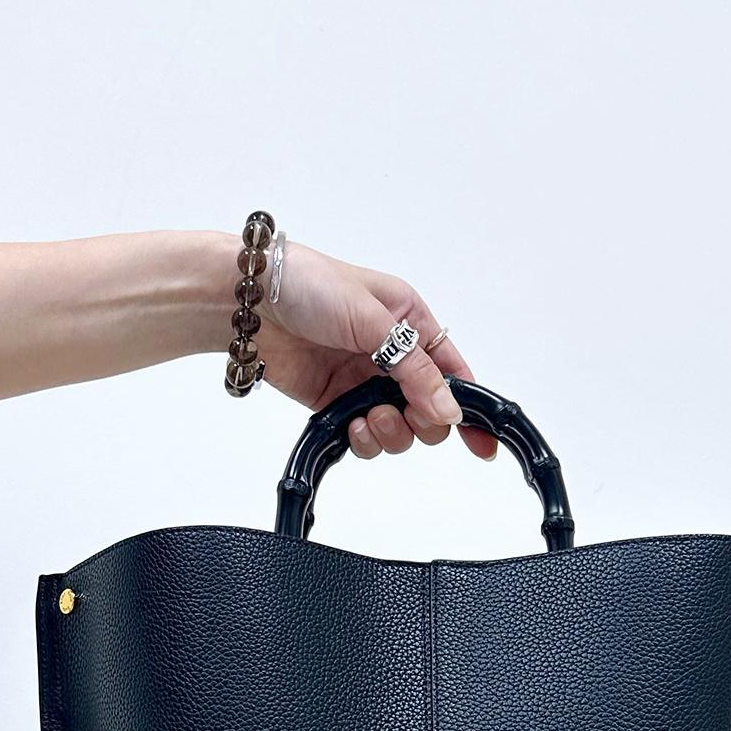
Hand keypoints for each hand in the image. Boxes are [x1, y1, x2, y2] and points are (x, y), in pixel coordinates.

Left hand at [250, 239, 498, 463]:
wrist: (249, 301)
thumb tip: (449, 412)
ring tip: (368, 417)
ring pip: (399, 429)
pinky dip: (364, 440)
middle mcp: (393, 355)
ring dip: (390, 433)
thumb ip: (415, 371)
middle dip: (422, 422)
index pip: (453, 373)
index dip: (469, 408)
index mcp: (411, 323)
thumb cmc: (311, 286)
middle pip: (430, 410)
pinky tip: (351, 426)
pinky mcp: (337, 403)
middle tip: (401, 414)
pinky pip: (365, 437)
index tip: (481, 444)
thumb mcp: (375, 321)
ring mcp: (364, 382)